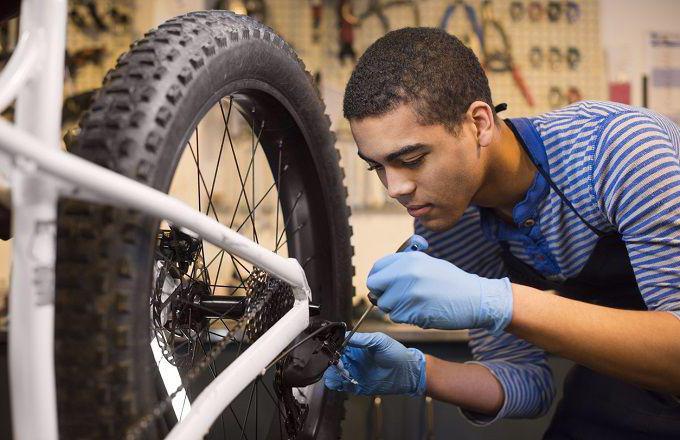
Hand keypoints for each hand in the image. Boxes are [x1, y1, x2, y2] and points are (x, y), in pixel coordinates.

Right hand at [323, 332, 425, 395]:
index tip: (333, 351)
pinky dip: (340, 384)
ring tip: (345, 372)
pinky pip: (341, 386)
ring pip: (333, 374)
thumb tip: (345, 335)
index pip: (337, 346)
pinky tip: (348, 380)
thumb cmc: (396, 353)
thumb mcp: (379, 340)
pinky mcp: (356, 386)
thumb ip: (362, 339)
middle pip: (332, 361)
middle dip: (331, 362)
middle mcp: (352, 360)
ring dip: (334, 374)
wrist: (407, 372)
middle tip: (339, 363)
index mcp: (355, 347)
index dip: (333, 349)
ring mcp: (353, 373)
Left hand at [367, 249, 512, 332]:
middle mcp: (406, 273)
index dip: (378, 279)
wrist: (475, 299)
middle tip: (396, 298)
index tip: (384, 286)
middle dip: (382, 294)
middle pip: (374, 287)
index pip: (377, 268)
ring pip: (385, 305)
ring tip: (416, 304)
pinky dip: (406, 317)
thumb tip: (380, 279)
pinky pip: (397, 317)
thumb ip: (403, 268)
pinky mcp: (413, 311)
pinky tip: (422, 311)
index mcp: (409, 259)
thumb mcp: (427, 263)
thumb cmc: (451, 282)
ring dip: (395, 308)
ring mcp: (409, 293)